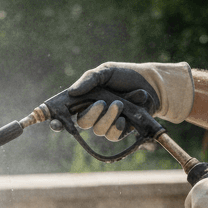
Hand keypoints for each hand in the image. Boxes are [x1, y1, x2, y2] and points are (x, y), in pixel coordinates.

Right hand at [68, 62, 194, 139]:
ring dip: (109, 117)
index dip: (57, 121)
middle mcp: (93, 114)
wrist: (151, 84)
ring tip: (120, 104)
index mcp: (85, 100)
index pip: (65, 114)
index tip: (55, 123)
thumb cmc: (126, 76)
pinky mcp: (120, 131)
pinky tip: (124, 118)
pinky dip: (118, 126)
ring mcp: (106, 123)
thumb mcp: (105, 72)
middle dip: (91, 114)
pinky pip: (113, 136)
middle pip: (82, 123)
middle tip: (102, 102)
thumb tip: (71, 92)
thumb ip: (88, 80)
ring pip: (98, 130)